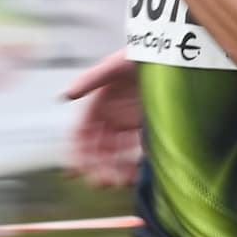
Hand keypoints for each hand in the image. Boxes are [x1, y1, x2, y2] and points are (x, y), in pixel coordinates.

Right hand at [63, 51, 142, 187]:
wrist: (170, 55)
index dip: (76, 153)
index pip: (81, 135)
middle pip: (98, 149)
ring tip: (121, 182)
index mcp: (98, 105)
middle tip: (103, 182)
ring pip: (116, 154)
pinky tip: (137, 174)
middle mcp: (110, 118)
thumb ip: (91, 80)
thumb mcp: (114, 66)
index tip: (76, 171)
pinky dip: (134, 165)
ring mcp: (128, 125)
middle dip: (97, 167)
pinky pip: (136, 151)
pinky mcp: (146, 128)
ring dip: (115, 170)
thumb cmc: (139, 57)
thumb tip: (66, 95)